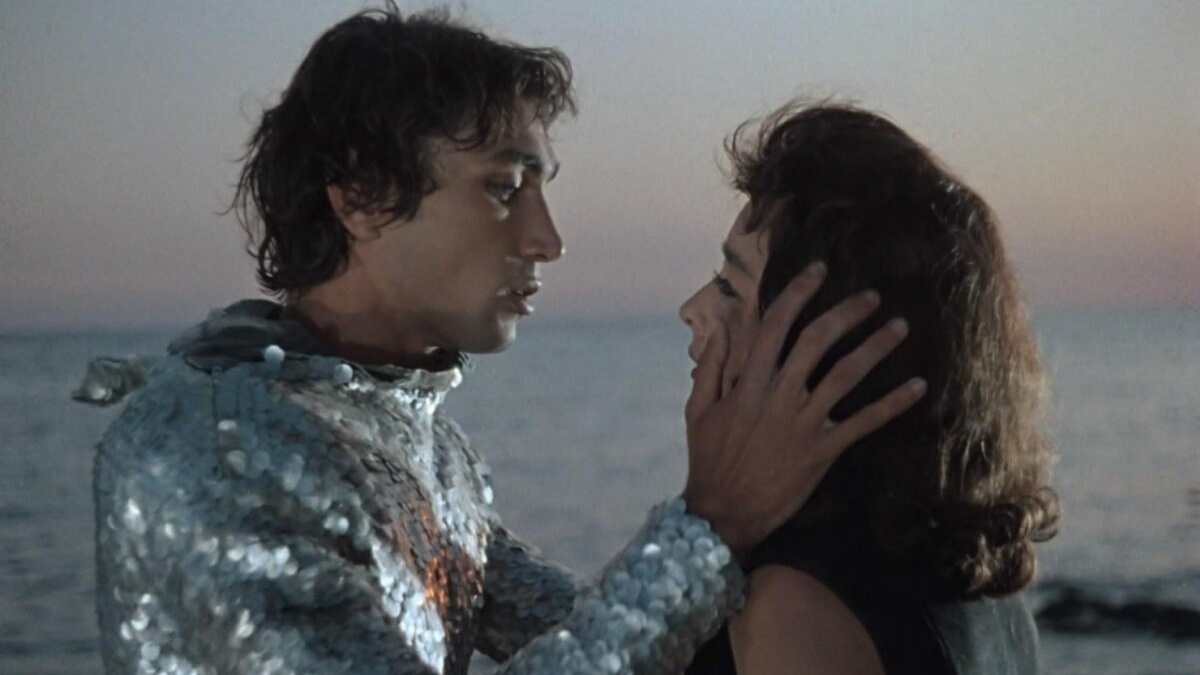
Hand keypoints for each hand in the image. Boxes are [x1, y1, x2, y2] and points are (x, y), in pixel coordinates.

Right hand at [682, 264, 925, 554]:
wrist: (723, 513)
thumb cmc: (708, 459)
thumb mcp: (698, 409)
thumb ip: (712, 364)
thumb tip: (724, 323)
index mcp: (748, 383)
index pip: (776, 325)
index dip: (798, 293)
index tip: (818, 271)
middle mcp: (779, 397)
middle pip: (817, 341)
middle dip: (847, 312)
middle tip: (871, 296)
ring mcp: (803, 424)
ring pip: (846, 374)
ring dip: (876, 347)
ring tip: (900, 327)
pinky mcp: (822, 451)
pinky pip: (864, 422)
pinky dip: (893, 403)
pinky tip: (918, 386)